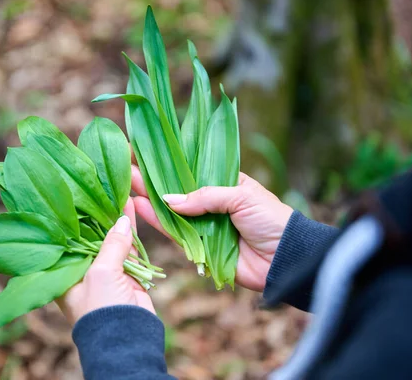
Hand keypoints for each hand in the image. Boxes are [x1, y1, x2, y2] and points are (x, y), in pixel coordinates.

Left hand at [57, 197, 155, 324]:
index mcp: (64, 273)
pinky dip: (131, 232)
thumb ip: (111, 245)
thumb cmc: (101, 308)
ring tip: (120, 193)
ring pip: (109, 240)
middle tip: (102, 188)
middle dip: (96, 216)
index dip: (71, 218)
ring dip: (116, 220)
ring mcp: (104, 272)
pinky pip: (127, 248)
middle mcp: (81, 270)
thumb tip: (122, 220)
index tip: (75, 195)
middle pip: (88, 237)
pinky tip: (132, 211)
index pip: (64, 240)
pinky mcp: (125, 274)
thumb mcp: (100, 273)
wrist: (128, 339)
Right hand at [132, 167, 292, 291]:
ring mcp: (204, 225)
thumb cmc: (270, 219)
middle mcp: (211, 203)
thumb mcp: (240, 196)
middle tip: (127, 169)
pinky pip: (176, 234)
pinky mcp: (200, 248)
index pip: (192, 170)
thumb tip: (168, 200)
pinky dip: (158, 223)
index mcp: (224, 183)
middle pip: (177, 191)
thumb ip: (204, 196)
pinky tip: (139, 208)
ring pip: (172, 212)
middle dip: (153, 180)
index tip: (147, 154)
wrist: (284, 258)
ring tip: (126, 185)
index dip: (171, 164)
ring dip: (150, 200)